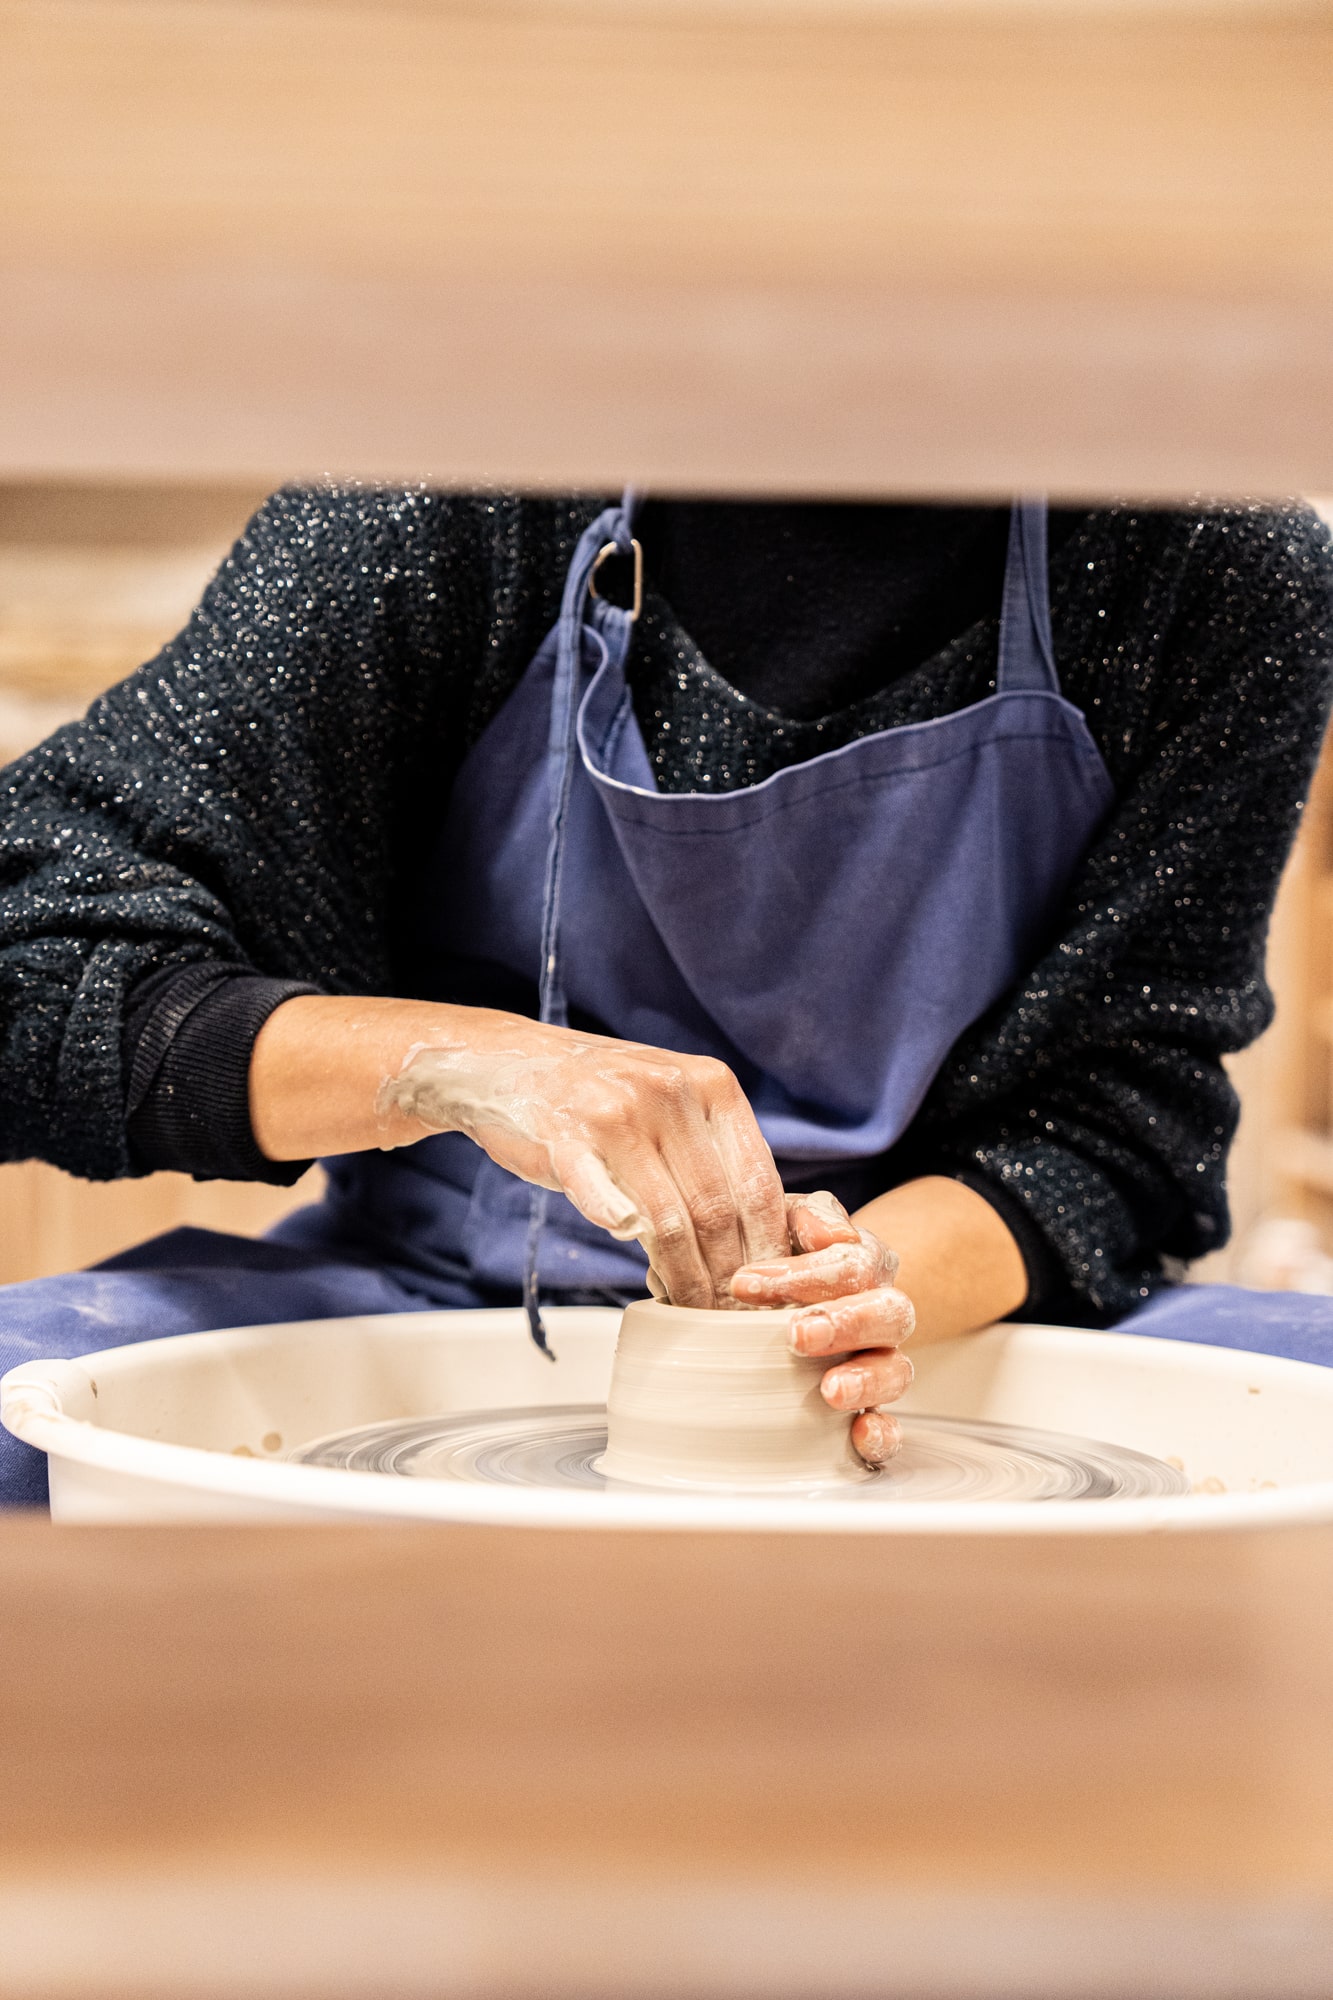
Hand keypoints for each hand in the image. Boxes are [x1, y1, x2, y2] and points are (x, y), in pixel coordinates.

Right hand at [377, 1011, 790, 1307]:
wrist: (509, 1062)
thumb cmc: (598, 1099)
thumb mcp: (672, 1106)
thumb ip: (713, 1155)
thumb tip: (762, 1238)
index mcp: (712, 1085)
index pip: (758, 1184)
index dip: (767, 1249)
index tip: (765, 1292)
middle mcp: (671, 1092)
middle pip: (718, 1210)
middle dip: (727, 1277)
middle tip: (726, 1317)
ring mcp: (617, 1111)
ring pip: (671, 1220)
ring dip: (683, 1279)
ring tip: (688, 1310)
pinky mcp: (566, 1136)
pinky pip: (604, 1200)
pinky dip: (627, 1243)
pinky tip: (642, 1278)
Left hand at [729, 1190, 914, 1465]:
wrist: (785, 1297)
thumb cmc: (780, 1257)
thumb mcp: (785, 1221)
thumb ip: (808, 1217)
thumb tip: (830, 1234)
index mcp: (865, 1264)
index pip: (851, 1264)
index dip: (802, 1275)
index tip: (743, 1284)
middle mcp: (881, 1313)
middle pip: (889, 1314)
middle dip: (845, 1324)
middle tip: (797, 1334)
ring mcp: (879, 1363)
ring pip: (897, 1371)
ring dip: (866, 1380)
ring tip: (830, 1391)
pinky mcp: (868, 1409)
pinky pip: (891, 1426)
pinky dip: (881, 1435)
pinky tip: (859, 1436)